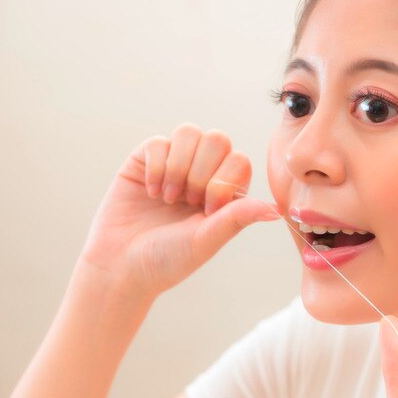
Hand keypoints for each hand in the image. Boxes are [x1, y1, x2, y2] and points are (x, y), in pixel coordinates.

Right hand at [79, 124, 279, 295]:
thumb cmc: (167, 260)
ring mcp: (173, 164)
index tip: (207, 210)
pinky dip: (156, 168)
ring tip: (168, 197)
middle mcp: (201, 174)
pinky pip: (159, 142)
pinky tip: (150, 193)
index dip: (224, 181)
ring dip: (179, 166)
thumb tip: (276, 210)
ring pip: (189, 132)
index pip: (239, 161)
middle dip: (202, 171)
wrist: (121, 265)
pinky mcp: (145, 161)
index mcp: (224, 193)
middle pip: (218, 139)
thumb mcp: (205, 241)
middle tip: (187, 201)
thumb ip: (236, 219)